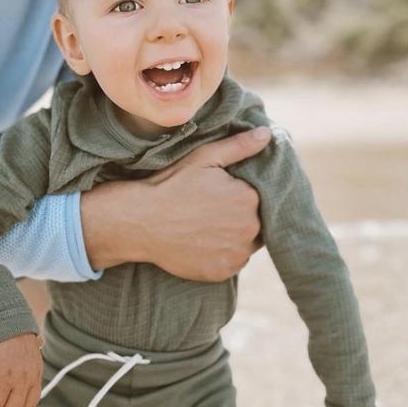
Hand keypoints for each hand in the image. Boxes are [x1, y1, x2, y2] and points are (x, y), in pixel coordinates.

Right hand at [80, 127, 271, 281]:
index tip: (219, 194)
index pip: (258, 197)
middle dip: (240, 216)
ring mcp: (237, 253)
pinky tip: (203, 244)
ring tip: (207, 227)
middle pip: (256, 221)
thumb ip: (239, 147)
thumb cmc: (171, 186)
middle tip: (210, 211)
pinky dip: (224, 255)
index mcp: (249, 197)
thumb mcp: (204, 158)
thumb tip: (267, 134)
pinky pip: (233, 262)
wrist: (140, 222)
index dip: (240, 194)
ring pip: (247, 243)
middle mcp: (250, 228)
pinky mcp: (223, 272)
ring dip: (235, 237)